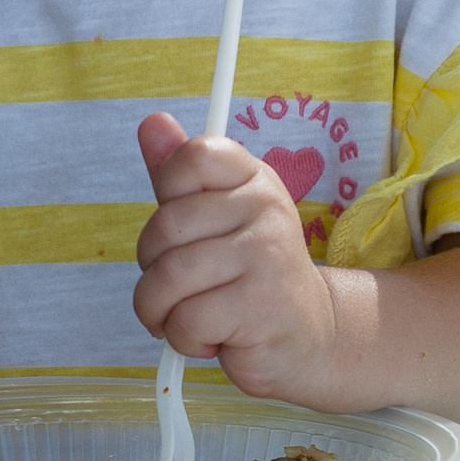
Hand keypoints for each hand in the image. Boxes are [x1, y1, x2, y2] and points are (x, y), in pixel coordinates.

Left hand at [130, 110, 342, 403]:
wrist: (308, 335)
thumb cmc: (247, 273)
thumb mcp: (214, 217)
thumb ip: (178, 174)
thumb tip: (151, 121)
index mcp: (253, 178)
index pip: (193, 157)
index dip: (169, 193)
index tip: (185, 227)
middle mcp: (265, 208)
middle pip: (165, 226)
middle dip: (154, 267)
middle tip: (183, 286)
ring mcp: (266, 256)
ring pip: (167, 278)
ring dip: (162, 311)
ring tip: (190, 316)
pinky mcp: (260, 307)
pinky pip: (185, 320)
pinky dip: (185, 339)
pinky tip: (214, 337)